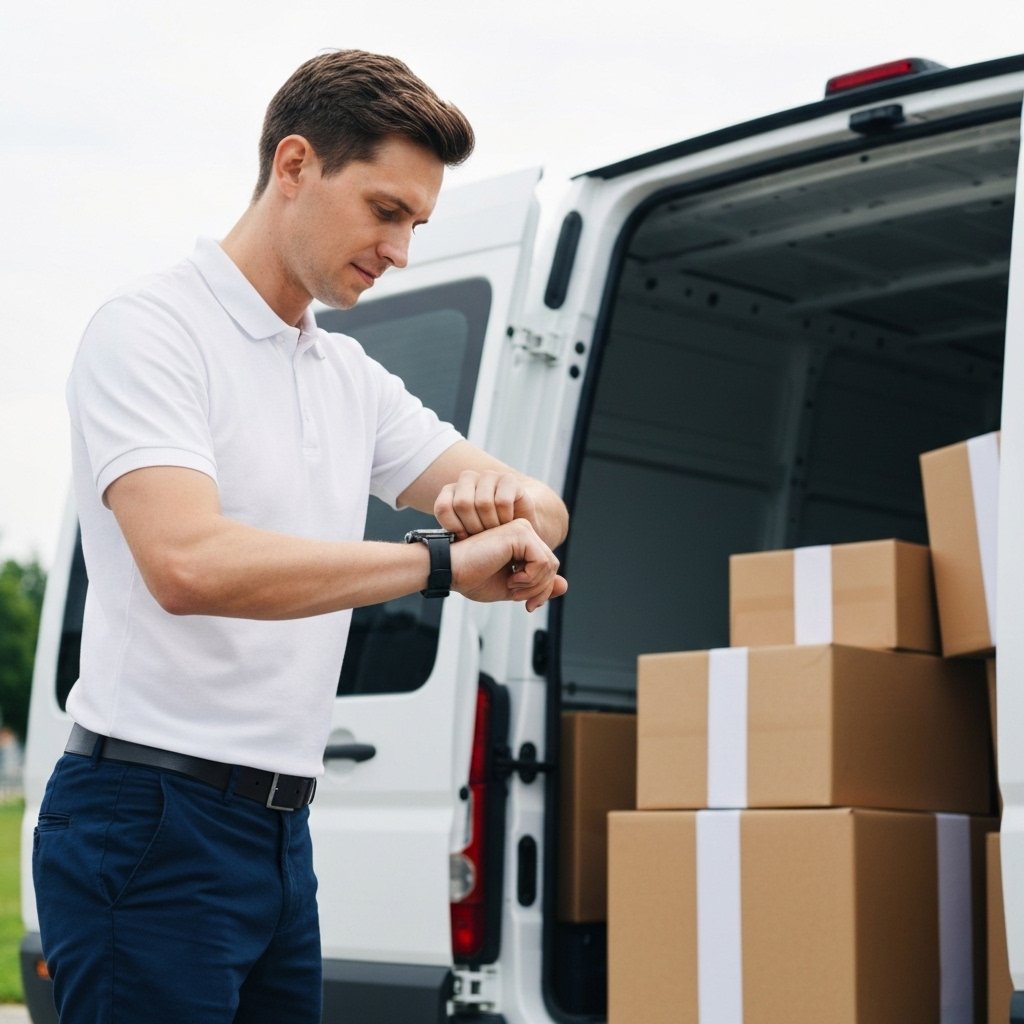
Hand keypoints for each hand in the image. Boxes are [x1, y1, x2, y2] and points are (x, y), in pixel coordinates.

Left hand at [434, 470, 537, 539]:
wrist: (517, 529)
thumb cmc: (486, 534)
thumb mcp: (463, 536)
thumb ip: (449, 533)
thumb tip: (440, 544)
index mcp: (451, 490)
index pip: (443, 506)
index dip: (454, 526)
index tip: (464, 536)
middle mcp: (468, 478)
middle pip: (463, 503)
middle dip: (474, 526)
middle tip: (483, 535)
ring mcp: (489, 476)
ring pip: (483, 502)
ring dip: (491, 523)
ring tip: (496, 530)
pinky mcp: (509, 479)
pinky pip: (503, 501)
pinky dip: (505, 517)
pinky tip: (508, 522)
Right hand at [450, 518, 567, 611]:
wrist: (449, 570)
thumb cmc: (472, 577)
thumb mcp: (512, 588)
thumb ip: (538, 586)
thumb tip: (564, 586)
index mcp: (521, 543)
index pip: (548, 567)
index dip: (542, 590)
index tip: (527, 604)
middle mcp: (523, 531)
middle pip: (552, 566)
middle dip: (539, 589)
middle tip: (518, 598)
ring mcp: (522, 529)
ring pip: (550, 564)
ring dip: (533, 585)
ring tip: (511, 585)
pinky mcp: (520, 533)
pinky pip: (543, 561)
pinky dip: (530, 578)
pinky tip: (511, 578)